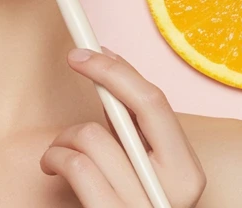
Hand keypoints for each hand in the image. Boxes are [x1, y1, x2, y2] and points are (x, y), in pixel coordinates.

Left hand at [42, 48, 205, 207]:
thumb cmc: (126, 203)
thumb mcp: (140, 167)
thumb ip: (132, 129)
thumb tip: (108, 65)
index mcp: (187, 172)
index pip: (155, 103)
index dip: (118, 68)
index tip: (88, 49)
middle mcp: (172, 191)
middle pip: (129, 111)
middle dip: (101, 74)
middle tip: (74, 60)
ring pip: (92, 138)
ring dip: (65, 137)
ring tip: (61, 150)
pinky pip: (78, 167)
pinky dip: (57, 158)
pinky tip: (54, 166)